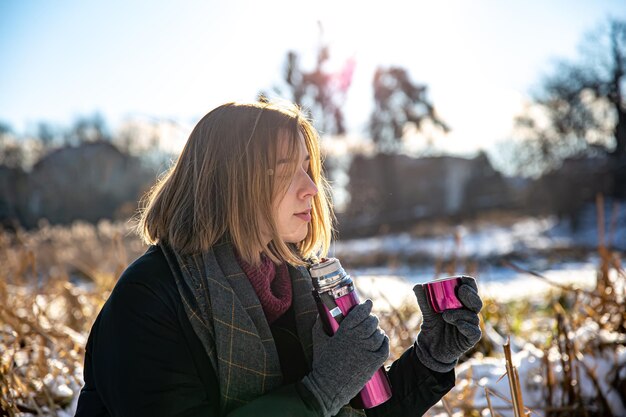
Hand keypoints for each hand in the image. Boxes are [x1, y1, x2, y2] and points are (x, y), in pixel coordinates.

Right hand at [302, 300, 388, 416]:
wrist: (328, 387)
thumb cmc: (322, 364)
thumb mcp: (318, 341)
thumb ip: (319, 325)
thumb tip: (320, 314)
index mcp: (344, 332)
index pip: (359, 313)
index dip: (365, 306)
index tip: (368, 303)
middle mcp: (357, 339)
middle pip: (371, 322)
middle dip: (372, 319)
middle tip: (370, 319)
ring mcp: (367, 351)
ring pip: (379, 334)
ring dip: (378, 331)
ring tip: (375, 331)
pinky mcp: (373, 363)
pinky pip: (384, 348)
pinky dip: (385, 342)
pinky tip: (382, 340)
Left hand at [413, 277, 481, 371]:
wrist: (430, 348)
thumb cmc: (433, 327)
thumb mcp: (427, 312)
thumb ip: (424, 300)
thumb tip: (417, 286)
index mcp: (461, 303)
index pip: (470, 290)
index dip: (468, 283)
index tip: (461, 279)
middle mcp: (468, 313)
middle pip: (476, 301)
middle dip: (470, 295)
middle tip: (461, 291)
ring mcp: (471, 326)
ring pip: (472, 316)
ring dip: (460, 313)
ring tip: (445, 315)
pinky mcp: (470, 339)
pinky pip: (474, 332)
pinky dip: (466, 326)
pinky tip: (458, 324)